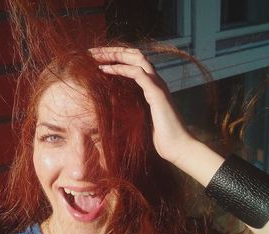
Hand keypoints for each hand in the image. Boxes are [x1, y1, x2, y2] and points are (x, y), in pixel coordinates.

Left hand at [89, 47, 194, 164]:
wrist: (178, 146)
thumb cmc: (159, 137)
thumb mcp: (139, 118)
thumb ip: (130, 108)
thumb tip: (110, 109)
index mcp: (151, 85)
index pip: (133, 61)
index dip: (115, 56)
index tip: (95, 58)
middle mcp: (156, 81)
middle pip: (134, 54)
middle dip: (112, 50)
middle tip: (91, 51)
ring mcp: (158, 85)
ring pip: (137, 58)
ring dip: (114, 54)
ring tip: (95, 56)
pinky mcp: (157, 92)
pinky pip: (137, 73)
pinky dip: (120, 68)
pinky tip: (105, 69)